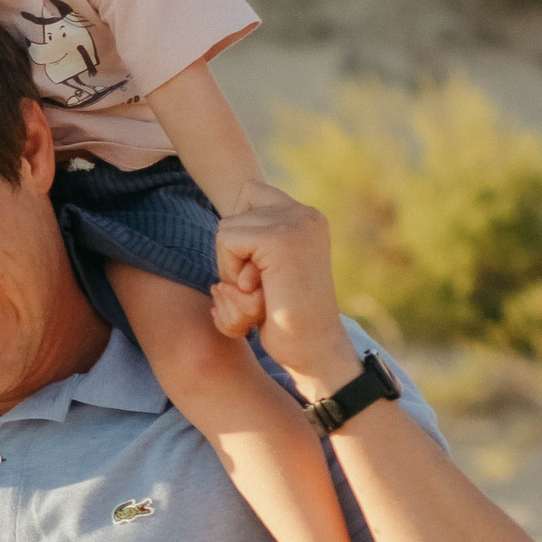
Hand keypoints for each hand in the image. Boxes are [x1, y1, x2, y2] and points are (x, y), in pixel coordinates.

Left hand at [208, 182, 353, 389]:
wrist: (315, 349)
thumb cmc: (289, 318)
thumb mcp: (277, 269)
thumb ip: (261, 238)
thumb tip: (226, 216)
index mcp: (307, 217)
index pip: (249, 192)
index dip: (240, 231)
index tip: (259, 268)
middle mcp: (305, 213)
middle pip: (233, 211)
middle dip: (233, 252)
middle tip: (260, 285)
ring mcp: (294, 223)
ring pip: (226, 229)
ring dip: (230, 266)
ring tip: (260, 291)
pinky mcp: (278, 239)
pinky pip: (226, 241)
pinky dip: (231, 272)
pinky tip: (256, 292)